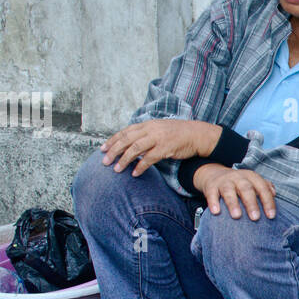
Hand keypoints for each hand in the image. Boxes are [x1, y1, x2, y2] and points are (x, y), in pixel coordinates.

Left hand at [100, 119, 220, 176]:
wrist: (196, 134)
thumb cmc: (177, 134)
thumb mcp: (158, 129)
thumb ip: (145, 135)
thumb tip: (131, 144)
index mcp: (147, 124)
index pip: (125, 132)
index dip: (112, 140)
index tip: (102, 149)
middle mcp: (150, 129)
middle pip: (126, 140)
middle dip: (113, 151)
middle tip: (104, 161)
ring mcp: (158, 138)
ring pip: (135, 148)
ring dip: (124, 160)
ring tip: (117, 169)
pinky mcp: (165, 148)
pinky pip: (149, 159)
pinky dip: (140, 166)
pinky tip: (135, 173)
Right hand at [194, 164, 275, 220]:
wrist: (214, 174)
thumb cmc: (238, 183)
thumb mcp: (252, 182)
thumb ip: (265, 187)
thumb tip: (274, 194)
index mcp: (251, 177)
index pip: (262, 188)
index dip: (268, 202)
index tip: (271, 216)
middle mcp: (238, 178)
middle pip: (246, 189)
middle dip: (251, 204)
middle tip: (255, 218)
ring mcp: (224, 181)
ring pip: (229, 191)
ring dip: (233, 203)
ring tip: (237, 216)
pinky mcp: (211, 186)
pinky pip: (212, 194)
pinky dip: (213, 202)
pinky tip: (216, 212)